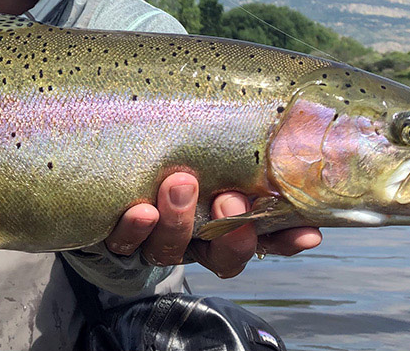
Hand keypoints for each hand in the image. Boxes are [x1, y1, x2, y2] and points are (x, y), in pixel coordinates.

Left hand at [104, 172, 321, 277]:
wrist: (104, 188)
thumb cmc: (167, 165)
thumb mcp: (208, 161)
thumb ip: (240, 162)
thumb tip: (288, 156)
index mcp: (219, 227)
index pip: (261, 241)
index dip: (283, 242)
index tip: (305, 233)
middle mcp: (191, 242)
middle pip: (217, 254)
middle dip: (230, 231)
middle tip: (230, 199)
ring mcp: (153, 242)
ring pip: (171, 247)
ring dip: (179, 219)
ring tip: (180, 184)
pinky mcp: (117, 239)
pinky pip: (123, 242)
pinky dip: (134, 229)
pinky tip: (141, 211)